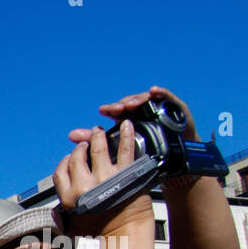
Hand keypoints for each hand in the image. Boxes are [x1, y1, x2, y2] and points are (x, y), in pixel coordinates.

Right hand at [53, 119, 150, 231]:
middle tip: (85, 143)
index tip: (70, 158)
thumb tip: (53, 216)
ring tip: (99, 132)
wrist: (126, 233)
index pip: (60, 171)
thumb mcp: (71, 228)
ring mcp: (106, 178)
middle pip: (77, 156)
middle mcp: (84, 186)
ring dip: (97, 136)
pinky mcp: (126, 173)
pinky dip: (126, 134)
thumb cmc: (100, 232)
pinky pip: (125, 148)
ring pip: (98, 147)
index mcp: (69, 198)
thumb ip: (60, 219)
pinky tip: (126, 124)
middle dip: (80, 147)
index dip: (64, 161)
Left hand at [76, 85, 198, 143]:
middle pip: (129, 103)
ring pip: (144, 99)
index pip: (116, 111)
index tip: (102, 111)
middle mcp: (140, 110)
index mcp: (127, 118)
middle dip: (122, 105)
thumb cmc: (146, 151)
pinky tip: (153, 91)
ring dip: (136, 99)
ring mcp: (156, 107)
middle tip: (117, 109)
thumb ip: (95, 141)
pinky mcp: (173, 105)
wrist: (176, 157)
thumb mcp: (122, 149)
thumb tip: (71, 136)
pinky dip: (159, 92)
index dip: (110, 109)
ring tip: (131, 104)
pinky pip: (166, 96)